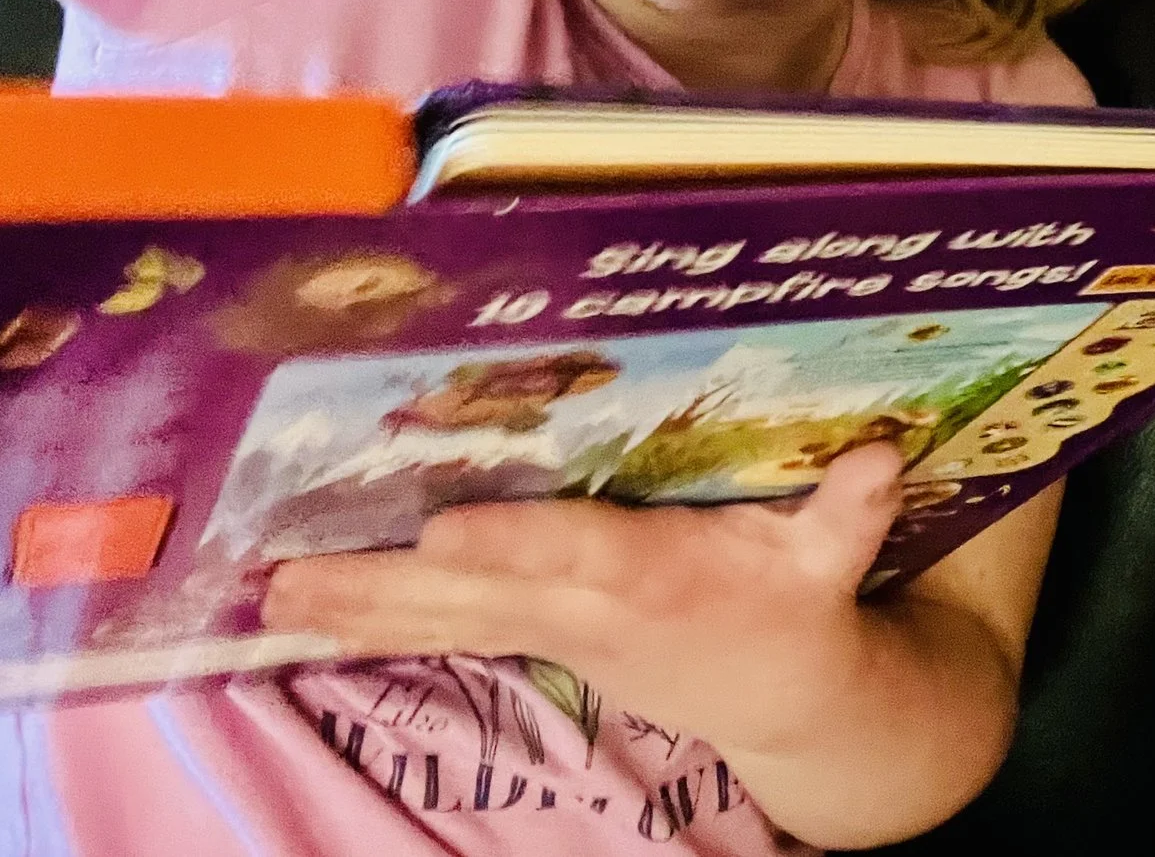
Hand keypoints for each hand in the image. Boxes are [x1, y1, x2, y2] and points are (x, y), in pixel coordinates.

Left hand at [264, 443, 905, 767]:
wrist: (783, 699)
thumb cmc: (803, 605)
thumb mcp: (838, 562)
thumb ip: (852, 512)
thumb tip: (884, 456)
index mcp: (660, 579)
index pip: (580, 558)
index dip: (515, 546)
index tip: (443, 532)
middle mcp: (592, 610)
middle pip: (479, 598)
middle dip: (389, 591)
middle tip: (295, 580)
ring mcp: (556, 631)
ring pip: (444, 621)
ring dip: (357, 610)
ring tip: (270, 595)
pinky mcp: (536, 635)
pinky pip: (441, 631)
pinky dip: (371, 620)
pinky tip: (299, 610)